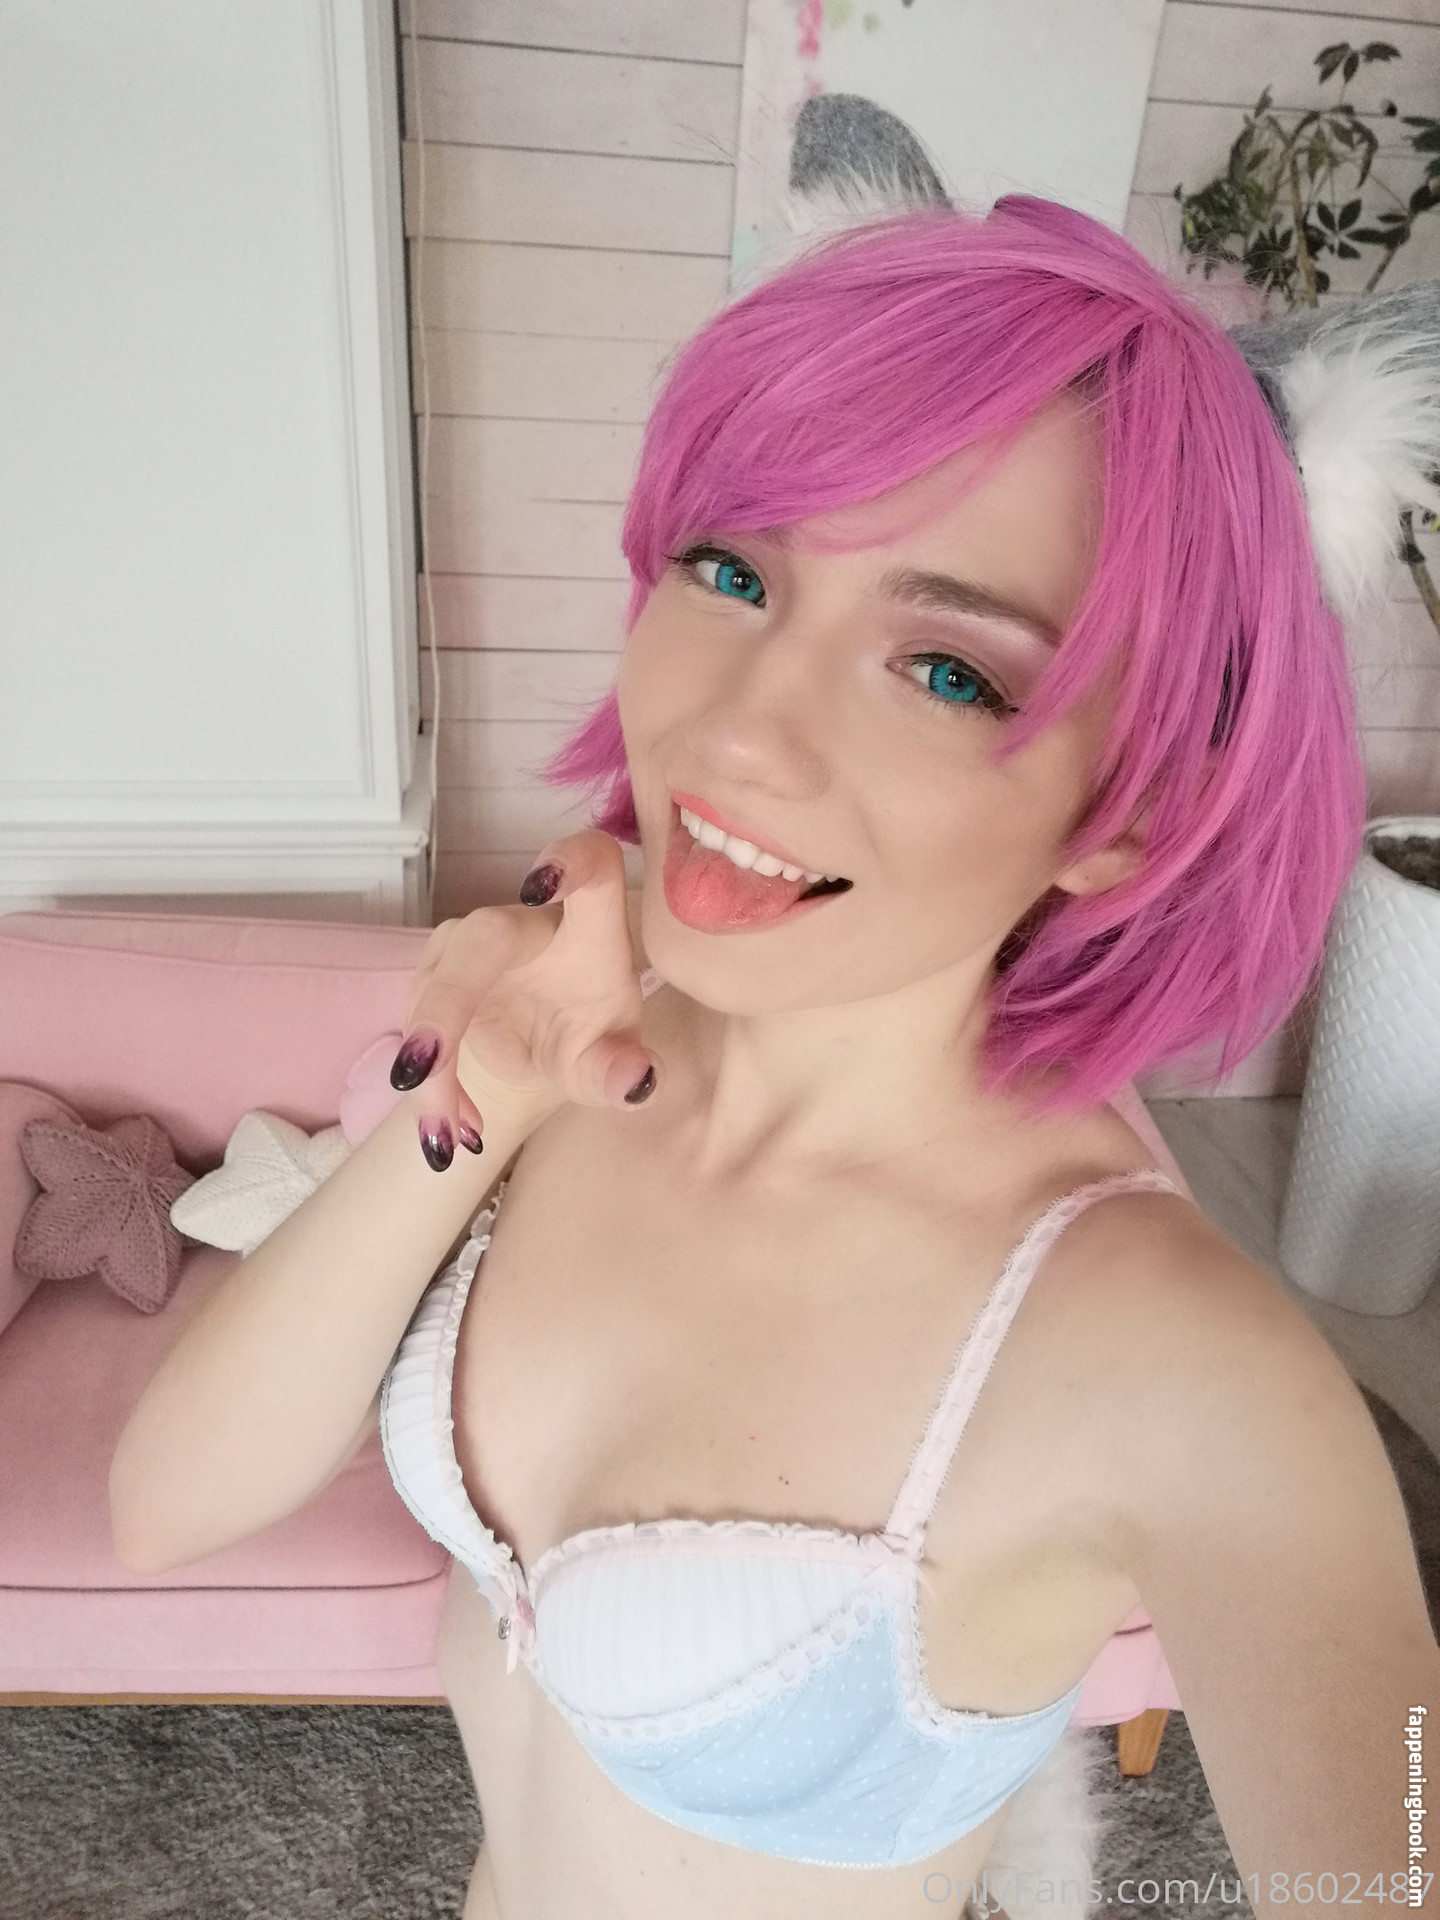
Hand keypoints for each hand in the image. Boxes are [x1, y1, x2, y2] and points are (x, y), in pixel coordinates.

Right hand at [388, 829, 659, 1169]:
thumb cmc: (588, 1036)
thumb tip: (638, 1081)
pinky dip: (433, 1085)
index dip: (569, 858)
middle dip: (448, 1003)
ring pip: (437, 992)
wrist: (538, 1053)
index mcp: (590, 923)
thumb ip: (622, 1070)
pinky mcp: (432, 970)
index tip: (541, 883)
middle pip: (481, 939)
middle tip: (424, 1068)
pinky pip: (418, 1024)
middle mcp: (524, 923)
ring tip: (450, 1132)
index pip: (590, 862)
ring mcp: (469, 943)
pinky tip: (450, 1128)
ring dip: (436, 1070)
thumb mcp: (608, 1059)